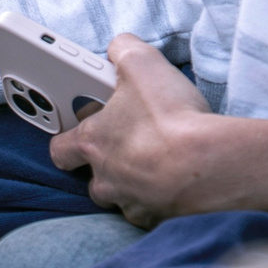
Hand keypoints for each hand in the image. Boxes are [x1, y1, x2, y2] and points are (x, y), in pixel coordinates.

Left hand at [48, 37, 218, 227]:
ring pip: (120, 195)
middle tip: (126, 140)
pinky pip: (149, 209)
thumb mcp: (142, 63)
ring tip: (154, 158)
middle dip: (103, 162)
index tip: (80, 125)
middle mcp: (105, 178)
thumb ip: (123, 50)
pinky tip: (174, 178)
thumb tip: (118, 49)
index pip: (60, 147)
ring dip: (130, 180)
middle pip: (92, 176)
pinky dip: (157, 196)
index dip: (67, 136)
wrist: (208, 165)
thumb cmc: (169, 117)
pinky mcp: (156, 218)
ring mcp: (130, 202)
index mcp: (93, 142)